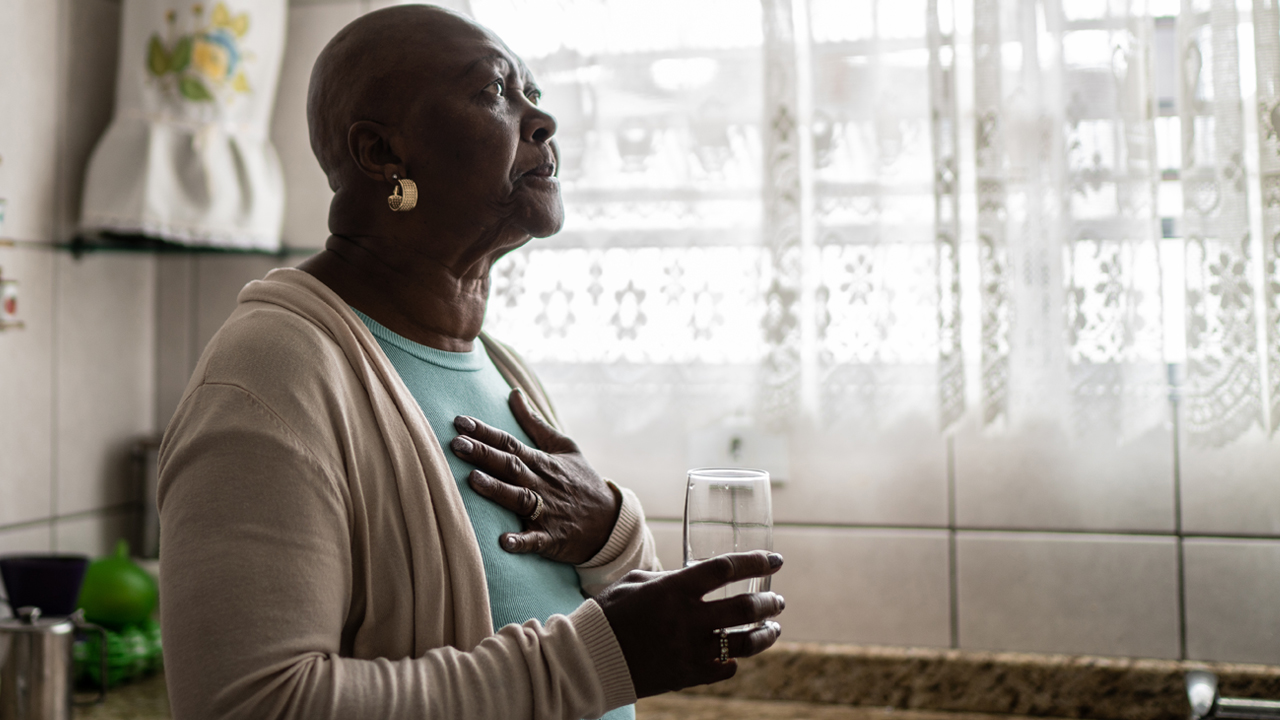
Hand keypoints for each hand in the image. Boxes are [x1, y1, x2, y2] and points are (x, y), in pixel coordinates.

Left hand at [450, 389, 621, 564]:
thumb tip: (514, 393)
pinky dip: (521, 541)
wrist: (610, 520)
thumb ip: (534, 423)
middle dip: (483, 455)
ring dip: (497, 490)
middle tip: (456, 444)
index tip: (460, 422)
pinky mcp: (552, 538)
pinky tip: (504, 541)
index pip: (510, 443)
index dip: (485, 433)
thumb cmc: (582, 481)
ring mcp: (548, 511)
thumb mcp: (563, 447)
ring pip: (519, 498)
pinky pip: (535, 540)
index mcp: (542, 462)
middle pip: (510, 466)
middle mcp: (542, 484)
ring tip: (473, 480)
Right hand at [594, 551, 784, 697]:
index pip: (726, 569)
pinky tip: (738, 655)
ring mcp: (691, 649)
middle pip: (746, 608)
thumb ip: (669, 577)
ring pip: (744, 642)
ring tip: (774, 628)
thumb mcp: (636, 582)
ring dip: (766, 634)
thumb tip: (692, 575)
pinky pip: (725, 669)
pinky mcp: (688, 675)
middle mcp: (688, 619)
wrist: (590, 658)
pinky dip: (734, 661)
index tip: (776, 559)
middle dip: (770, 602)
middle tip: (778, 600)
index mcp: (675, 589)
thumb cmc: (609, 614)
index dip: (756, 562)